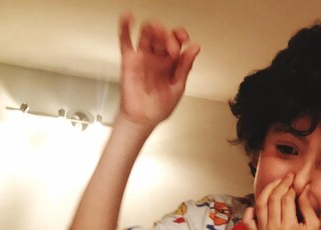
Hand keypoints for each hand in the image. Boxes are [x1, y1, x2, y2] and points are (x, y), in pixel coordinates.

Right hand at [118, 14, 199, 128]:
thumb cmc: (159, 108)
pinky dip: (125, 28)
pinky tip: (128, 18)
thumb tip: (195, 49)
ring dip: (152, 29)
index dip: (179, 36)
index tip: (184, 39)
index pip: (176, 42)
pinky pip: (126, 41)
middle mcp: (157, 58)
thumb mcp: (178, 87)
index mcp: (170, 63)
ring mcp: (143, 58)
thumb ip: (185, 67)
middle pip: (161, 36)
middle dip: (167, 36)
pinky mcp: (129, 61)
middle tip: (171, 47)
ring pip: (147, 35)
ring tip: (156, 31)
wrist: (143, 120)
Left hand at [242, 173, 320, 229]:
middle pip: (273, 199)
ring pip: (260, 205)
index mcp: (289, 227)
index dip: (291, 187)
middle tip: (287, 178)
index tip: (296, 182)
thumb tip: (303, 188)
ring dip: (267, 191)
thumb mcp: (313, 227)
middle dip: (280, 184)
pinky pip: (247, 220)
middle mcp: (273, 229)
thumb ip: (308, 207)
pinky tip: (257, 204)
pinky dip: (250, 210)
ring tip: (276, 183)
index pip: (287, 200)